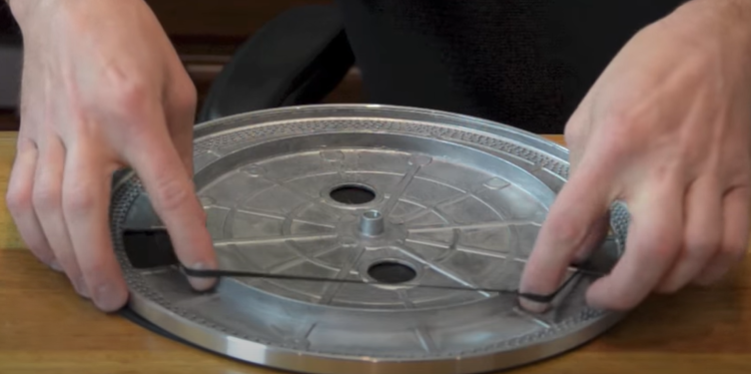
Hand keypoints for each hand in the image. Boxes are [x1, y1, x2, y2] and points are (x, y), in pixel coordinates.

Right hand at [4, 0, 216, 310]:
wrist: (71, 2)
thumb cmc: (130, 37)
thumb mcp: (177, 89)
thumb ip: (180, 146)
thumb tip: (181, 194)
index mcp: (137, 115)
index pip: (168, 190)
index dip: (187, 238)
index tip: (200, 272)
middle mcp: (89, 128)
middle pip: (85, 210)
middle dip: (99, 264)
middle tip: (115, 300)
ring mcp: (51, 133)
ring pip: (44, 208)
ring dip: (64, 257)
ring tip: (86, 285)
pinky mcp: (28, 134)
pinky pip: (18, 192)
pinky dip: (33, 232)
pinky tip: (51, 252)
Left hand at [519, 0, 750, 311]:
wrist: (716, 38)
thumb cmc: (642, 71)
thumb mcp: (589, 117)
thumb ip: (581, 179)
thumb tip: (583, 239)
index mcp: (613, 145)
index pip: (572, 220)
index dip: (548, 266)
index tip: (534, 293)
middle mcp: (661, 164)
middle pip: (651, 249)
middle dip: (622, 291)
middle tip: (600, 298)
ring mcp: (709, 173)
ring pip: (698, 252)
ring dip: (664, 283)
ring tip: (640, 282)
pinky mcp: (741, 177)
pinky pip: (735, 240)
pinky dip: (710, 269)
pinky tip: (687, 269)